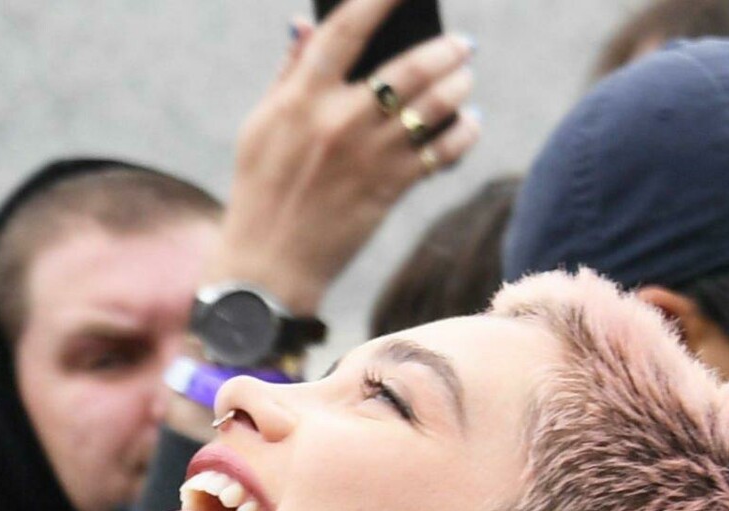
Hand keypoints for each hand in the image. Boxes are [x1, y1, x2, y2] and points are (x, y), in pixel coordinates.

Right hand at [207, 0, 479, 314]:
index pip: (346, 29)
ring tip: (465, 81)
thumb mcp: (260, 126)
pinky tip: (469, 125)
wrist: (269, 268)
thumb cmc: (261, 193)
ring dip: (459, 87)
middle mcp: (339, 120)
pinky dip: (463, 135)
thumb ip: (288, 73)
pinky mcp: (388, 189)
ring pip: (432, 106)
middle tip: (461, 45)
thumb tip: (305, 24)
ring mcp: (368, 156)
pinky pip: (440, 152)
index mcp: (302, 97)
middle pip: (408, 68)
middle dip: (445, 50)